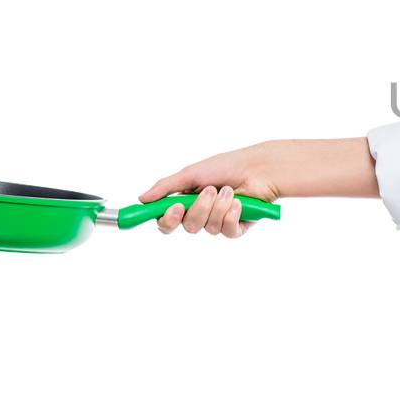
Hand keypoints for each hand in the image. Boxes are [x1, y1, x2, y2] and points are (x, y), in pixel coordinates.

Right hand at [138, 142, 281, 236]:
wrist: (257, 167)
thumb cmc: (226, 166)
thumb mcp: (191, 173)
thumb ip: (166, 187)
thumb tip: (142, 199)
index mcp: (186, 202)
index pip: (168, 221)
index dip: (168, 220)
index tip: (174, 208)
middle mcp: (201, 214)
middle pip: (188, 227)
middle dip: (199, 209)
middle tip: (209, 190)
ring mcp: (219, 222)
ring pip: (208, 228)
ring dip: (219, 207)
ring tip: (230, 190)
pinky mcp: (237, 227)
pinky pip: (228, 232)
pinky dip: (232, 215)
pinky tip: (240, 202)